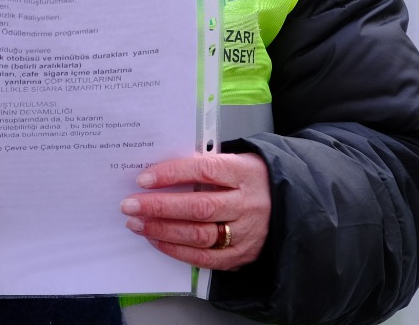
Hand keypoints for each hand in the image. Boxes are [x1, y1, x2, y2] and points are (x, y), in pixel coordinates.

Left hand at [121, 152, 270, 268]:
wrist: (288, 205)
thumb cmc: (252, 179)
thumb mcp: (237, 161)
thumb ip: (205, 165)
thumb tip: (161, 172)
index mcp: (245, 172)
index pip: (204, 170)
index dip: (172, 174)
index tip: (144, 178)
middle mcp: (246, 204)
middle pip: (198, 207)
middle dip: (159, 206)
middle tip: (130, 204)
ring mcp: (245, 233)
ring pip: (199, 235)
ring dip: (162, 229)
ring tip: (137, 223)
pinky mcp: (240, 255)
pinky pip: (204, 258)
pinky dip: (177, 250)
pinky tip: (157, 240)